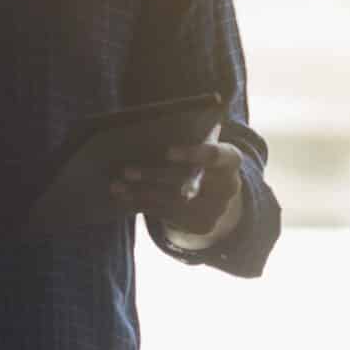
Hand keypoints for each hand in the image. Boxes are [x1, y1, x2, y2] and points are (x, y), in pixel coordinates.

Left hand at [111, 141, 244, 237]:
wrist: (218, 191)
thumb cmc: (200, 157)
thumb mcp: (203, 143)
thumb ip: (188, 135)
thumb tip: (149, 124)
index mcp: (231, 159)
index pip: (215, 155)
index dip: (192, 154)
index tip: (167, 152)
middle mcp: (228, 187)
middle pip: (188, 181)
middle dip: (155, 176)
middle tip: (128, 171)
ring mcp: (217, 210)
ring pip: (174, 202)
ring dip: (142, 193)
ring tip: (118, 186)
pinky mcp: (202, 225)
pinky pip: (169, 216)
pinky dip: (145, 206)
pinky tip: (125, 198)